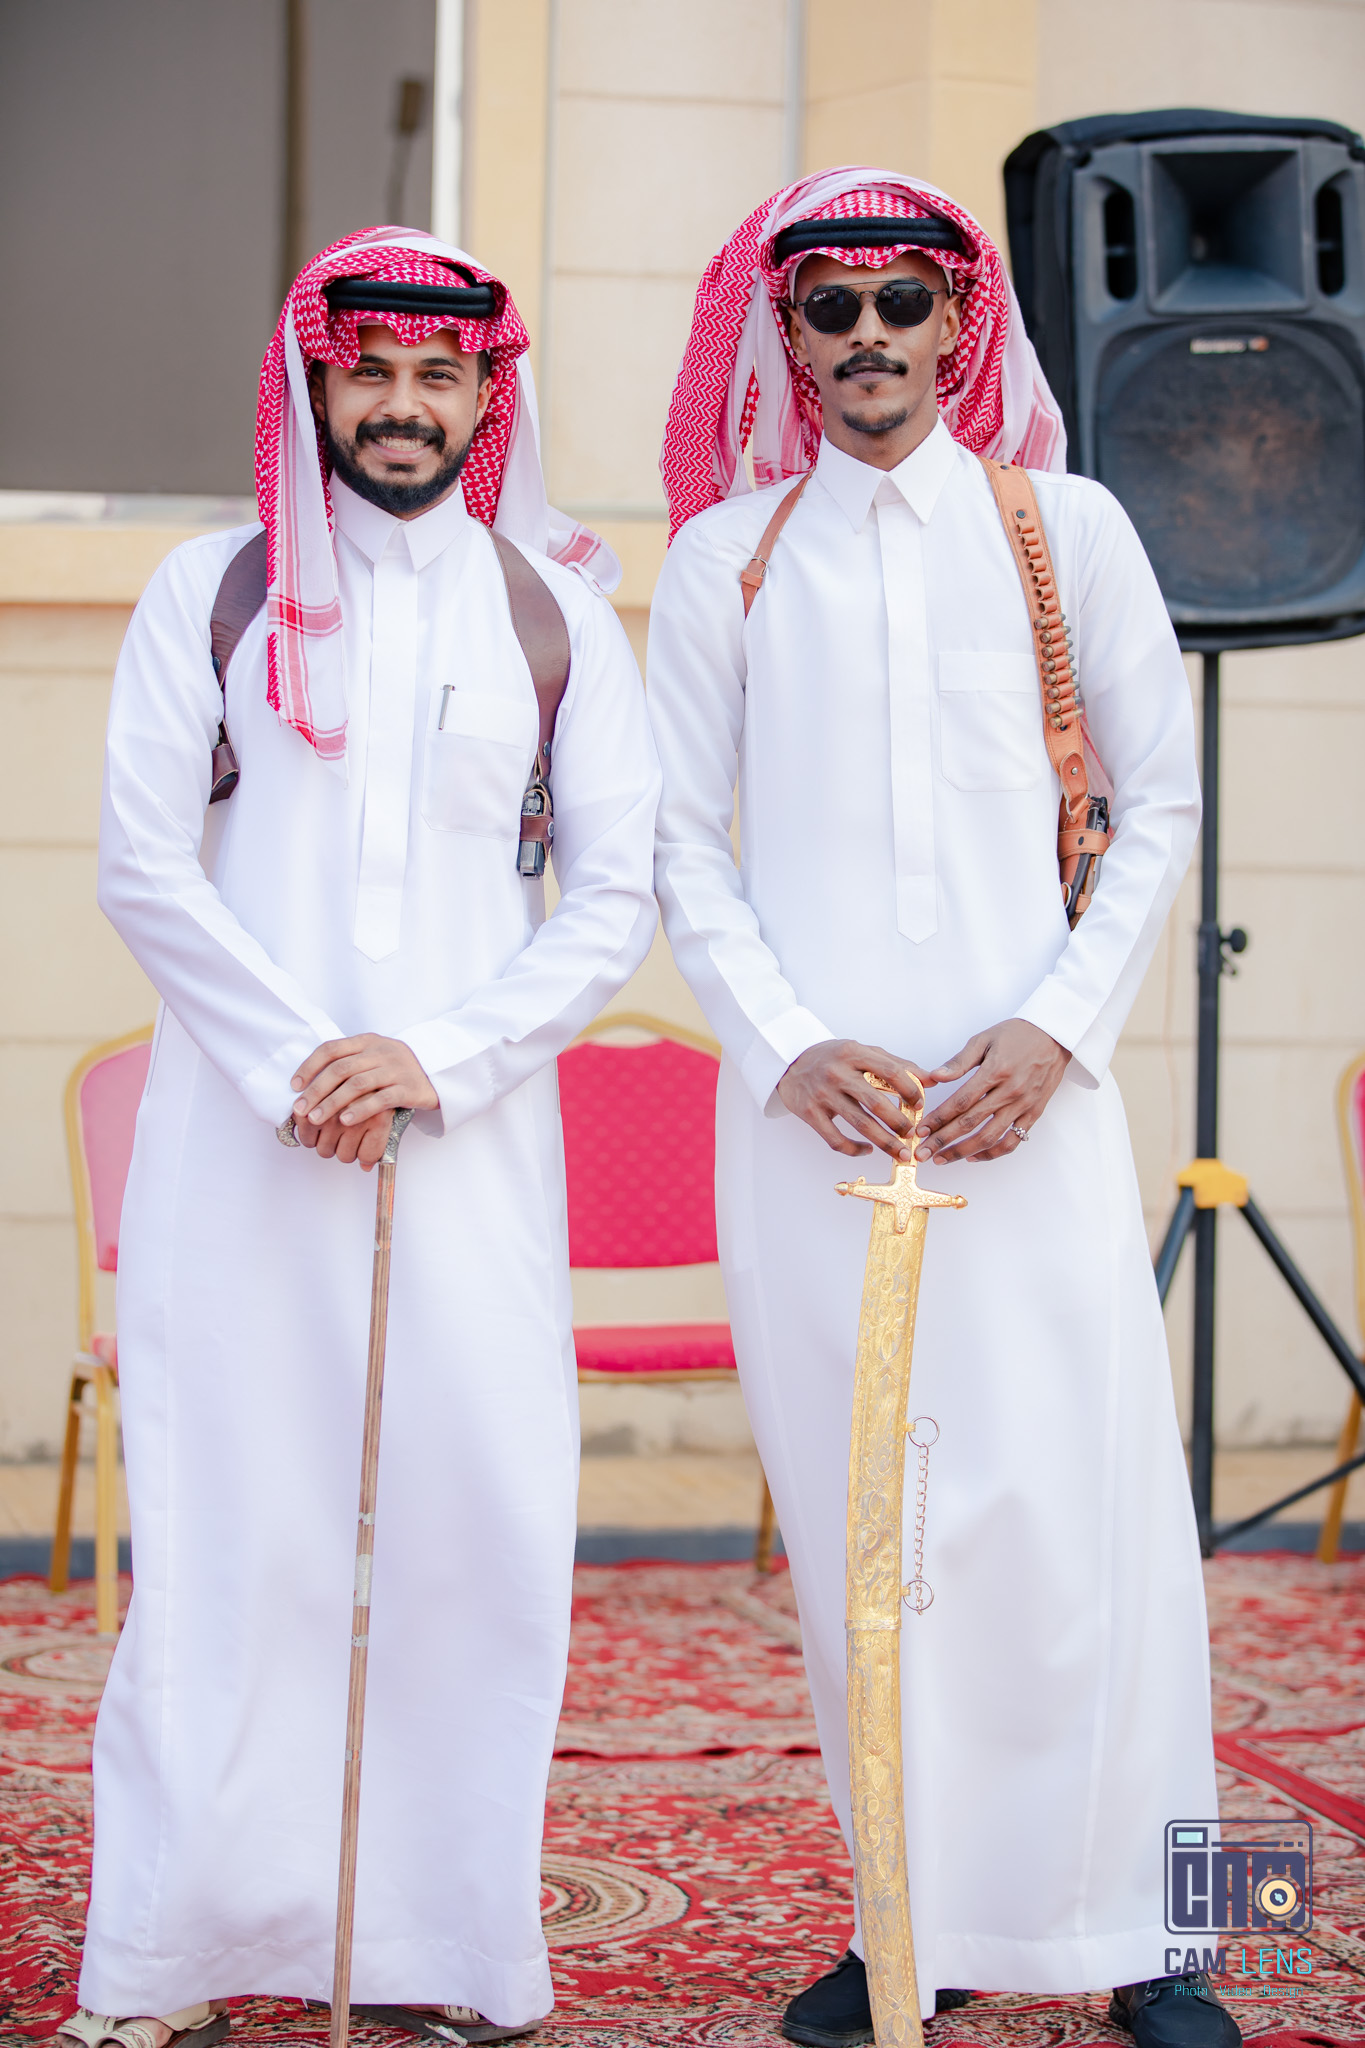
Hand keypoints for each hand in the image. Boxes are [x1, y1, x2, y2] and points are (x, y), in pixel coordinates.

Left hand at [289, 1035, 437, 1170]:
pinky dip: (359, 1110)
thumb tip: (309, 1083)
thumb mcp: (374, 1056)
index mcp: (367, 1041)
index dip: (309, 1066)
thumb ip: (348, 1062)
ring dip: (332, 1103)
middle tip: (300, 1109)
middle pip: (341, 1068)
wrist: (439, 1073)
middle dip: (316, 1090)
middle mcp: (381, 1051)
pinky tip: (344, 1121)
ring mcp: (396, 1069)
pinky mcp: (409, 1088)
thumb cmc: (397, 1069)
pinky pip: (380, 1099)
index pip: (332, 1049)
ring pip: (357, 1084)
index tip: (294, 1085)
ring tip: (316, 1119)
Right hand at [776, 1040, 928, 1160]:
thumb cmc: (833, 1058)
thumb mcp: (863, 1052)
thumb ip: (897, 1064)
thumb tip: (932, 1079)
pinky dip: (854, 1149)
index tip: (920, 1105)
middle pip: (876, 1102)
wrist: (790, 1062)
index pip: (891, 1072)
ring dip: (884, 1142)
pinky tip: (868, 1150)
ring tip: (901, 1152)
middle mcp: (837, 1073)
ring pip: (859, 1124)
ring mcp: (822, 1094)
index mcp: (853, 1053)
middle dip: (900, 1122)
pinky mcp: (809, 1113)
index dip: (910, 1090)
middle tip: (913, 1134)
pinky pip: (835, 1139)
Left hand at [915, 1019, 1068, 1164]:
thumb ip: (959, 1061)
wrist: (1054, 1036)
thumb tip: (936, 1076)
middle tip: (923, 1152)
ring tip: (943, 1159)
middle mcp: (1010, 1092)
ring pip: (990, 1138)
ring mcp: (1023, 1105)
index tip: (921, 1130)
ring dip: (963, 1152)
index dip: (938, 1119)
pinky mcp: (1033, 1114)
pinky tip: (974, 1157)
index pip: (960, 1102)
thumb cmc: (1017, 1035)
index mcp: (995, 1072)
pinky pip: (1012, 1141)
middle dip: (943, 1141)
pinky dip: (992, 1153)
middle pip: (971, 1123)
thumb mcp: (984, 1039)